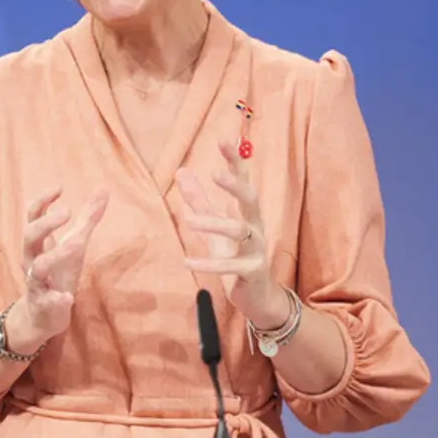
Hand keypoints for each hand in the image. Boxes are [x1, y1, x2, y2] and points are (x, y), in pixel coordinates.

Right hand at [11, 186, 109, 345]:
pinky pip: (47, 301)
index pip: (33, 216)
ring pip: (37, 268)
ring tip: (75, 245)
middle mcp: (32, 260)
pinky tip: (68, 297)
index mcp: (38, 244)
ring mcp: (37, 283)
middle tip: (67, 211)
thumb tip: (102, 188)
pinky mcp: (44, 305)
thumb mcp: (74, 244)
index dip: (42, 201)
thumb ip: (88, 219)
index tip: (59, 187)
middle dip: (46, 223)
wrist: (41, 315)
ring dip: (55, 255)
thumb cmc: (57, 273)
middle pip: (30, 236)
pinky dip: (57, 299)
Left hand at [176, 141, 288, 327]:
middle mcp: (255, 227)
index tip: (225, 140)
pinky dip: (209, 263)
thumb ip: (199, 201)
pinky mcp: (252, 271)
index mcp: (247, 213)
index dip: (235, 162)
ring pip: (239, 231)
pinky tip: (187, 261)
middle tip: (217, 174)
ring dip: (214, 224)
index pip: (243, 182)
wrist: (256, 296)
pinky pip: (231, 265)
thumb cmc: (235, 257)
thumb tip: (181, 171)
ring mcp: (256, 249)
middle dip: (236, 185)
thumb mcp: (214, 227)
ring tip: (188, 221)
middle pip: (251, 199)